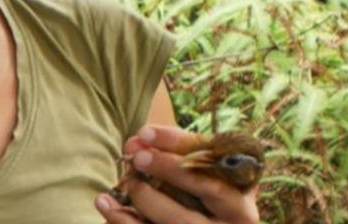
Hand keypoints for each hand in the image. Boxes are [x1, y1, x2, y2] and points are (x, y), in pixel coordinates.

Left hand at [94, 125, 261, 223]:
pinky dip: (123, 220)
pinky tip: (105, 202)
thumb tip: (136, 142)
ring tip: (126, 182)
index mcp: (243, 184)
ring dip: (144, 198)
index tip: (144, 132)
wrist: (201, 221)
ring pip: (178, 220)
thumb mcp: (195, 168)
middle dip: (168, 168)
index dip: (177, 143)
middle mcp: (238, 217)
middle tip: (137, 157)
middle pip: (206, 190)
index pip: (213, 158)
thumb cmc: (195, 189)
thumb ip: (171, 151)